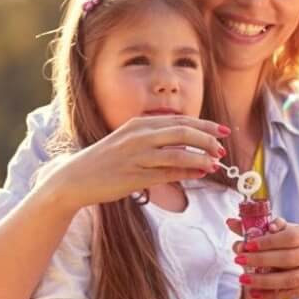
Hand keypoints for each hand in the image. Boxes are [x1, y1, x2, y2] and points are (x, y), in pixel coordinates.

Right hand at [49, 114, 227, 207]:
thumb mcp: (130, 143)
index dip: (204, 125)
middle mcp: (139, 136)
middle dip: (207, 140)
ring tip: (215, 163)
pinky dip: (187, 172)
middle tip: (223, 148)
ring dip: (201, 158)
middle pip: (183, 132)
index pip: (179, 120)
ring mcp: (136, 156)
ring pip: (178, 153)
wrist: (75, 178)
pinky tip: (199, 173)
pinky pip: (167, 173)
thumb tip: (188, 148)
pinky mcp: (134, 176)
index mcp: (139, 124)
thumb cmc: (106, 161)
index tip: (222, 131)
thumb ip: (157, 142)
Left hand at [228, 217, 298, 298]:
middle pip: (288, 258)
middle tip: (239, 260)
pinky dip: (270, 294)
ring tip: (242, 279)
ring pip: (289, 279)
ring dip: (263, 280)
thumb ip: (262, 228)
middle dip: (260, 260)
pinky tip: (254, 292)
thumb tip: (232, 222)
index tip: (246, 244)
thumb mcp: (289, 232)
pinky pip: (290, 294)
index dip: (267, 242)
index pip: (290, 237)